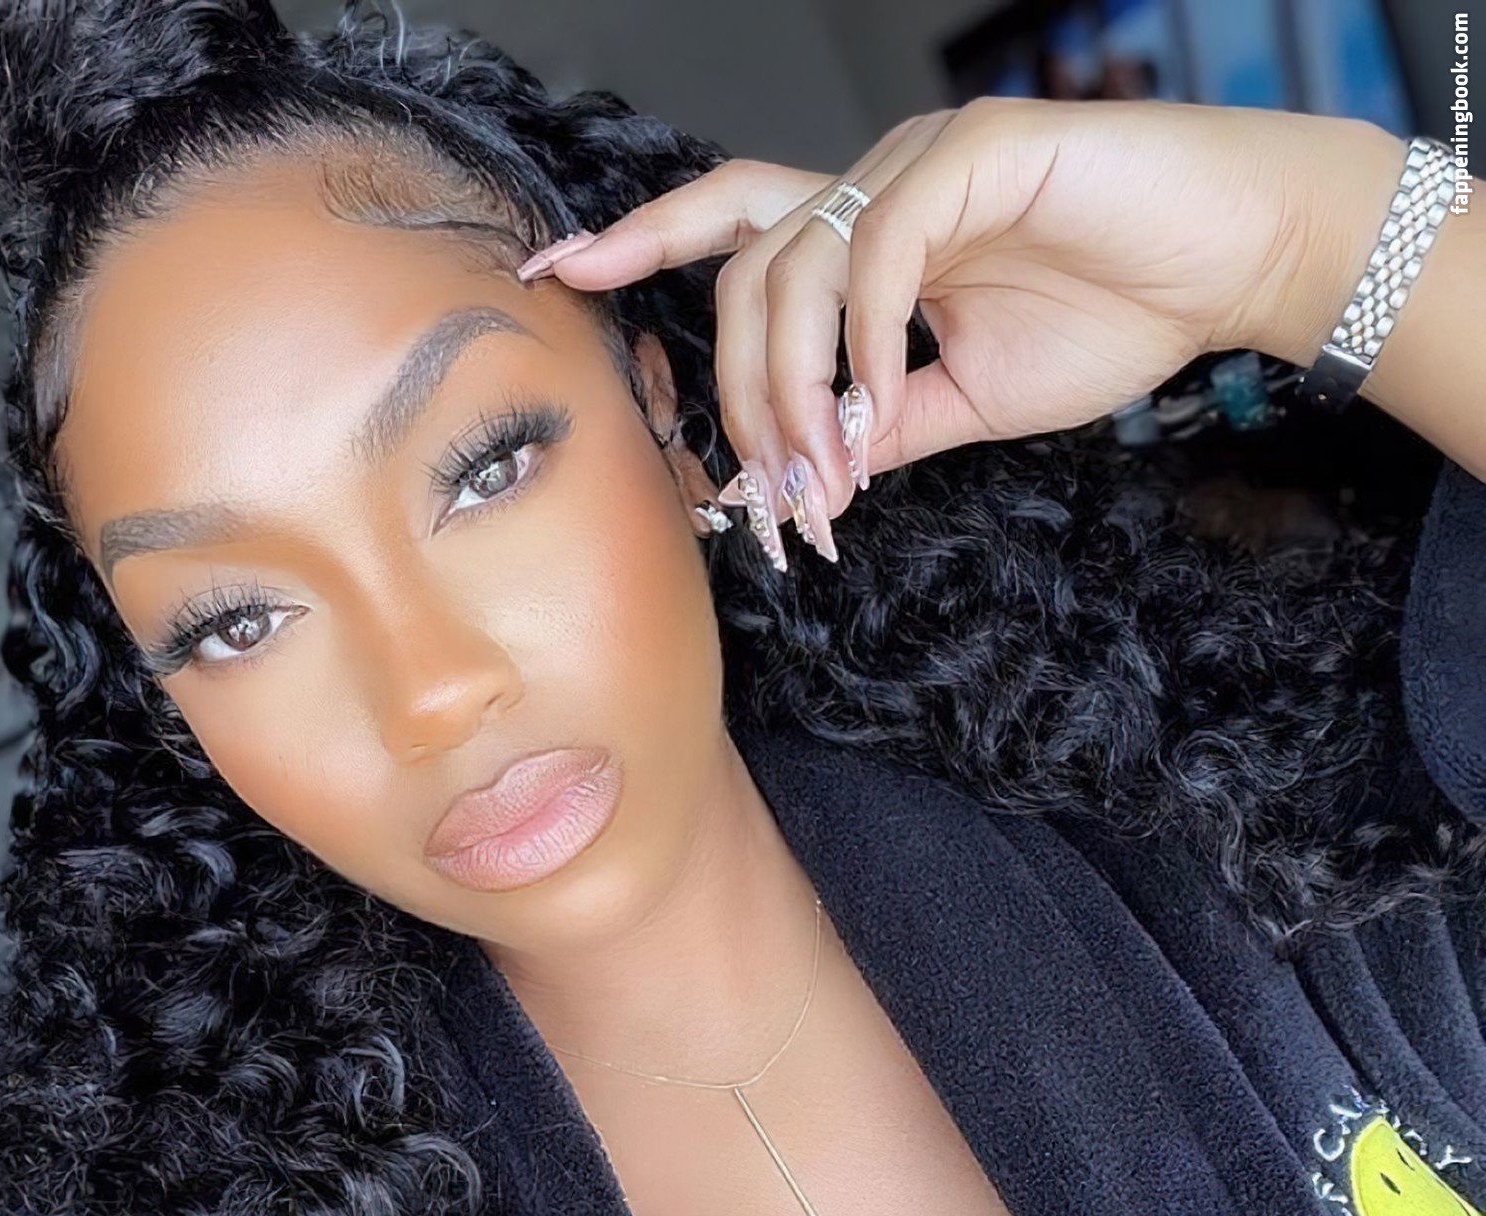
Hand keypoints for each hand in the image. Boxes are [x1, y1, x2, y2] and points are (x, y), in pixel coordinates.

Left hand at [518, 101, 1407, 553]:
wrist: (1224, 271)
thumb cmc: (1109, 317)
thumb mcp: (966, 401)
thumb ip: (881, 426)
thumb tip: (807, 479)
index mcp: (866, 234)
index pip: (730, 227)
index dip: (641, 242)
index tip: (562, 277)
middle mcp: (878, 184)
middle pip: (747, 272)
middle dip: (741, 392)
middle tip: (774, 490)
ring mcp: (922, 161)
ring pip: (800, 263)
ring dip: (797, 384)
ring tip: (828, 469)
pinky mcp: (978, 152)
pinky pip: (884, 242)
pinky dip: (865, 332)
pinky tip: (878, 396)